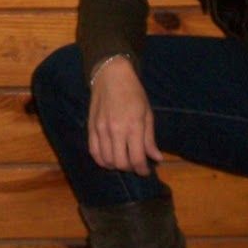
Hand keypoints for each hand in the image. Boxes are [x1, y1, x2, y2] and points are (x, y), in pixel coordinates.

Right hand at [87, 57, 163, 175]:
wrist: (111, 76)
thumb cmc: (134, 93)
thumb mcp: (147, 113)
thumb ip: (150, 138)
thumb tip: (156, 158)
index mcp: (133, 126)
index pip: (137, 158)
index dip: (143, 170)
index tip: (146, 171)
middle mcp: (116, 130)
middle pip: (121, 163)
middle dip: (130, 168)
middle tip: (135, 164)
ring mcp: (101, 130)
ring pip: (106, 160)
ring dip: (116, 165)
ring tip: (123, 160)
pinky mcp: (91, 128)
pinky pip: (93, 152)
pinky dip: (102, 160)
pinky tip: (109, 158)